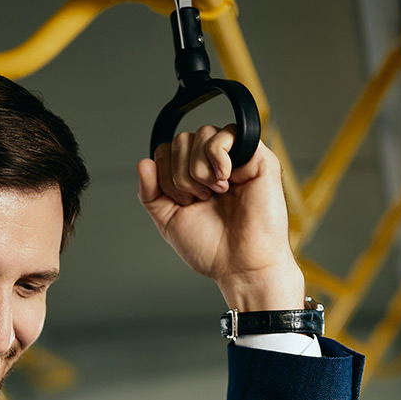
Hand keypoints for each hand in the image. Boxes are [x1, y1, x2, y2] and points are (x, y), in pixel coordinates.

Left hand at [137, 126, 303, 311]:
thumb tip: (143, 162)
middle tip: (200, 200)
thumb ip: (151, 192)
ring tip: (215, 193)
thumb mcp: (168, 220)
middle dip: (181, 176)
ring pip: (201, 133)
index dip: (166, 175)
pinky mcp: (257, 157)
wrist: (241, 265)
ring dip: (199, 169)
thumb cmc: (212, 248)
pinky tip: (225, 179)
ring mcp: (235, 158)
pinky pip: (227, 133)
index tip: (183, 203)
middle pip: (181, 139)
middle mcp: (213, 164)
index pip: (166, 151)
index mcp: (193, 176)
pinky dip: (217, 156)